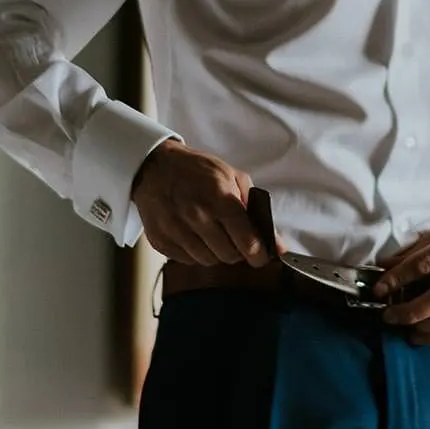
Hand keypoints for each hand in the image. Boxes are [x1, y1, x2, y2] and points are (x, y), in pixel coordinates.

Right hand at [130, 139, 278, 266]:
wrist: (154, 167)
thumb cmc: (196, 169)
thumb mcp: (231, 176)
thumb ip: (255, 208)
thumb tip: (276, 242)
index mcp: (220, 198)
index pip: (247, 242)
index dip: (259, 254)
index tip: (262, 256)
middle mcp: (198, 217)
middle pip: (229, 256)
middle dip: (238, 251)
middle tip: (235, 238)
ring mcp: (177, 231)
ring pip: (209, 260)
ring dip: (216, 252)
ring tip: (213, 233)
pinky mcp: (162, 241)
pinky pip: (188, 260)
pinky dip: (196, 252)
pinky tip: (194, 234)